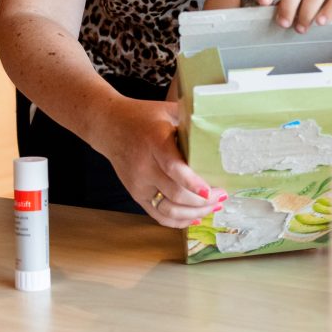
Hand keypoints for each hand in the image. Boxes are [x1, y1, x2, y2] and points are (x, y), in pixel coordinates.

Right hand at [98, 97, 223, 227]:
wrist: (109, 126)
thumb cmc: (143, 117)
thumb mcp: (167, 110)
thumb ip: (191, 119)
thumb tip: (219, 126)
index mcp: (154, 141)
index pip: (173, 167)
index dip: (192, 182)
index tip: (210, 190)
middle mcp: (145, 166)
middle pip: (175, 193)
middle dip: (203, 201)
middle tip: (222, 196)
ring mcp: (139, 184)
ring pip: (168, 210)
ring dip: (194, 213)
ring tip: (212, 207)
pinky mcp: (136, 194)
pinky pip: (158, 215)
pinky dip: (179, 221)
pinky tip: (195, 217)